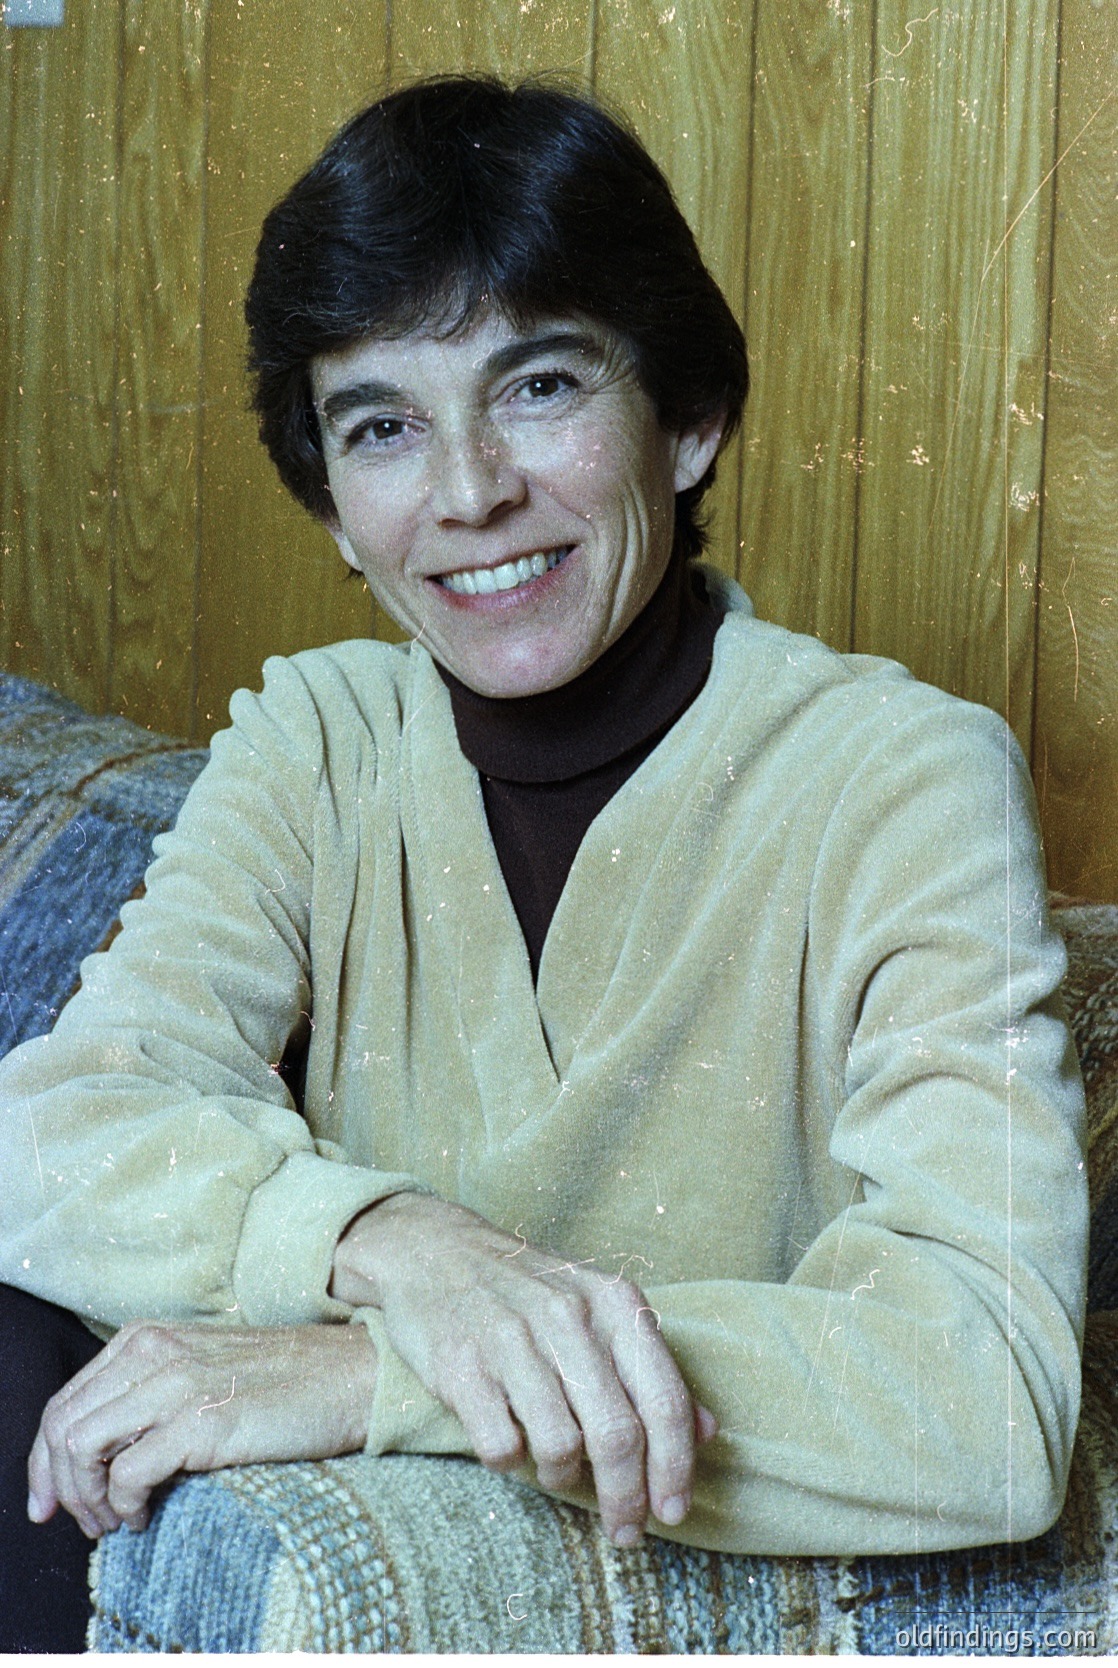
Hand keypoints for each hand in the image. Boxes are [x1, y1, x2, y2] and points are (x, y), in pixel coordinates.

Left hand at [27, 1320, 376, 1538]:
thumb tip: (102, 1453)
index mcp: (146, 1337)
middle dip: (59, 1487)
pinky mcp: (202, 1422)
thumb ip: (150, 1391)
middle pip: (61, 1427)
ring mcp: (176, 1384)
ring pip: (81, 1450)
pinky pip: (127, 1474)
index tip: (50, 1502)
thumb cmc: (284, 1380)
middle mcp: (153, 1352)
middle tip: (86, 1522)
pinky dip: (124, 1506)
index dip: (44, 1461)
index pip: (64, 1402)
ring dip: (87, 1500)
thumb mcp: (202, 1368)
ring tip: (115, 1522)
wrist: (351, 1375)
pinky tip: (144, 1517)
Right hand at [330, 1193, 716, 1545]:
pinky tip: (510, 1442)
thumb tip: (708, 1431)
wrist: (434, 1251)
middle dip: (626, 1498)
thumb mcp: (599, 1308)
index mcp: (614, 1303)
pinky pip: (500, 1446)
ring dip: (563, 1477)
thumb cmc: (529, 1292)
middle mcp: (568, 1318)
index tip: (673, 1512)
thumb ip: (652, 1368)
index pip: (662, 1401)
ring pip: (560, 1446)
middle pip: (617, 1435)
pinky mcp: (461, 1366)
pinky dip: (510, 1461)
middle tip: (625, 1530)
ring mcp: (511, 1340)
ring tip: (558, 1470)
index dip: (674, 1468)